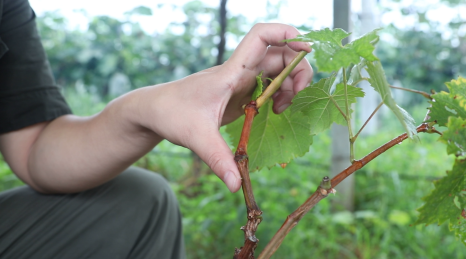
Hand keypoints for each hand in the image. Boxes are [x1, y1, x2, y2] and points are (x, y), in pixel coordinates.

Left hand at [138, 23, 312, 191]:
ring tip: (282, 109)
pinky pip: (270, 85)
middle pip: (280, 53)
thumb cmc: (172, 113)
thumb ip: (219, 160)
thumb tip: (236, 185)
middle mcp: (239, 71)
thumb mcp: (196, 137)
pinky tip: (275, 111)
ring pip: (278, 69)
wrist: (155, 110)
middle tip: (295, 96)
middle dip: (298, 69)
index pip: (260, 36)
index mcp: (230, 72)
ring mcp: (241, 80)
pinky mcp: (242, 92)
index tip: (305, 48)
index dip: (286, 33)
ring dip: (290, 84)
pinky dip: (280, 94)